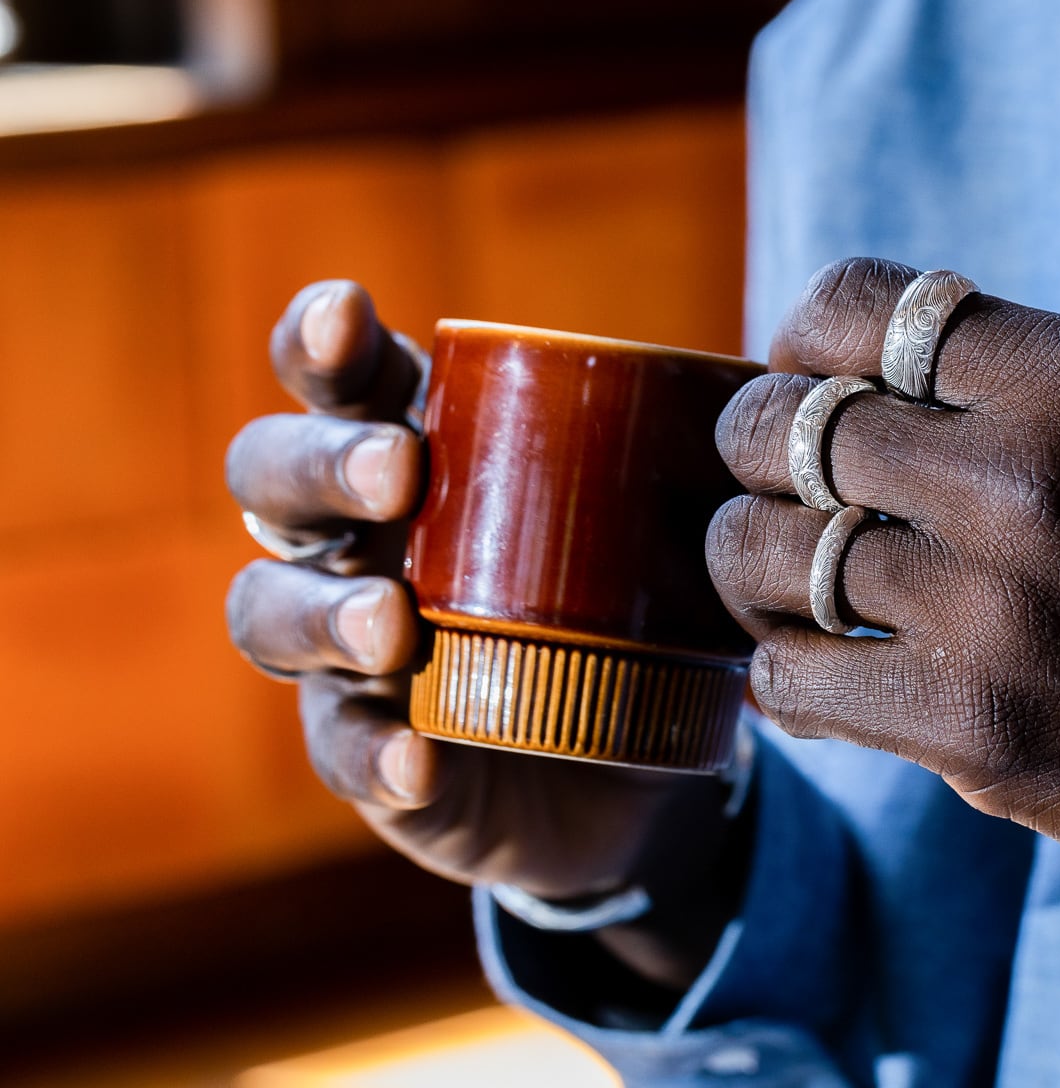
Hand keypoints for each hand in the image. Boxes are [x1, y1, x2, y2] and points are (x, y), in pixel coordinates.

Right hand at [224, 283, 734, 982]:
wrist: (641, 766)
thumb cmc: (634, 606)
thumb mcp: (656, 528)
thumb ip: (680, 461)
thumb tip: (761, 391)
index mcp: (424, 454)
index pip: (345, 380)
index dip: (321, 344)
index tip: (344, 320)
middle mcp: (359, 539)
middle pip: (272, 478)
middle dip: (321, 463)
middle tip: (399, 471)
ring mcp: (347, 649)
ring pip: (270, 611)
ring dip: (323, 611)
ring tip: (391, 627)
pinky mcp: (368, 752)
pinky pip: (342, 751)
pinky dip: (375, 754)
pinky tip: (417, 760)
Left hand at [707, 259, 1059, 901]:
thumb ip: (1039, 400)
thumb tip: (879, 385)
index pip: (862, 305)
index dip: (806, 339)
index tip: (806, 376)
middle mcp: (1031, 475)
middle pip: (787, 426)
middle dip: (757, 453)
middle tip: (776, 488)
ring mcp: (997, 608)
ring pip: (765, 554)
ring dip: (751, 567)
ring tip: (781, 583)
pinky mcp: (979, 731)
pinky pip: (792, 679)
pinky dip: (782, 673)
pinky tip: (819, 674)